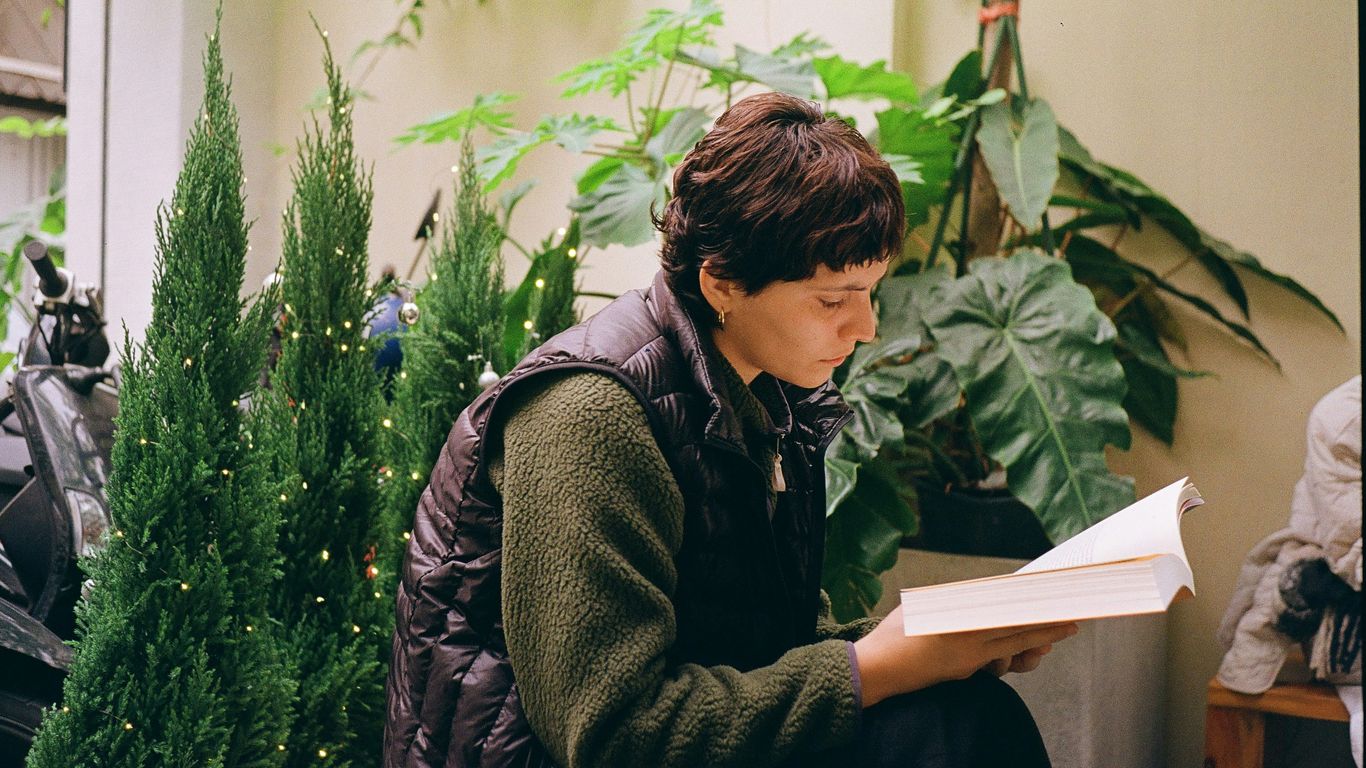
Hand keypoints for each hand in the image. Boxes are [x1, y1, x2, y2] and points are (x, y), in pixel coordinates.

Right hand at [853, 605, 1077, 707]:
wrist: (877, 670)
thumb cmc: (897, 634)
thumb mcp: (926, 608)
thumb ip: (956, 605)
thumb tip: (987, 597)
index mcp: (960, 617)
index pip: (1007, 608)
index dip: (1034, 604)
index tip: (1056, 598)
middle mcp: (968, 638)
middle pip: (1018, 629)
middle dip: (1049, 625)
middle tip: (1076, 619)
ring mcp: (969, 658)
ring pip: (1013, 648)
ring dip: (1037, 640)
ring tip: (1060, 632)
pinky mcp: (965, 671)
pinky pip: (996, 660)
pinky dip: (1013, 652)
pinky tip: (1029, 647)